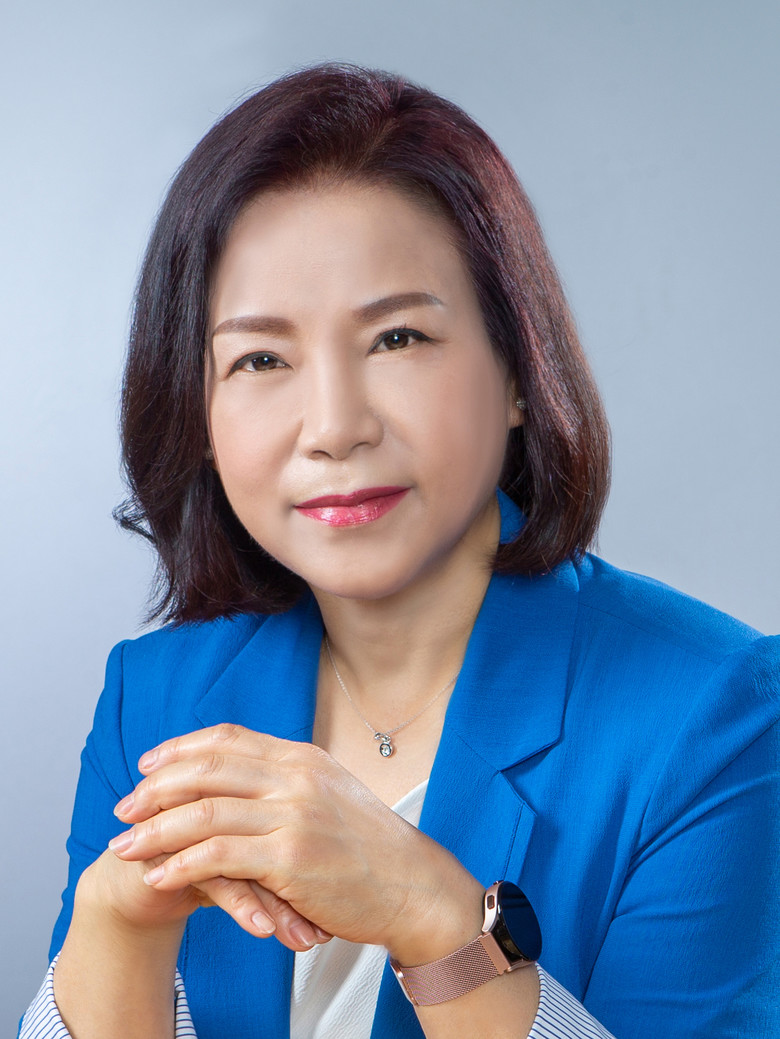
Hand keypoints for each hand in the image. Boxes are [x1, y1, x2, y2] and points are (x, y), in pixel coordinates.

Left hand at [110, 723, 482, 961]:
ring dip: (155, 830)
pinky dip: (180, 866)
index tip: (149, 764)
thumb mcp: (331, 794)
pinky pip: (219, 857)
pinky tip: (159, 878)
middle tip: (124, 808)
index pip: (229, 738)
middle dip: (156, 789)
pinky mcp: (291, 859)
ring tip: (124, 847)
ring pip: (204, 812)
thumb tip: (245, 777)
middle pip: (207, 769)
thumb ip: (289, 780)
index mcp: (302, 758)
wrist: (413, 885)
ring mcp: (294, 816)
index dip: (182, 749)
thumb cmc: (371, 847)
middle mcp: (295, 778)